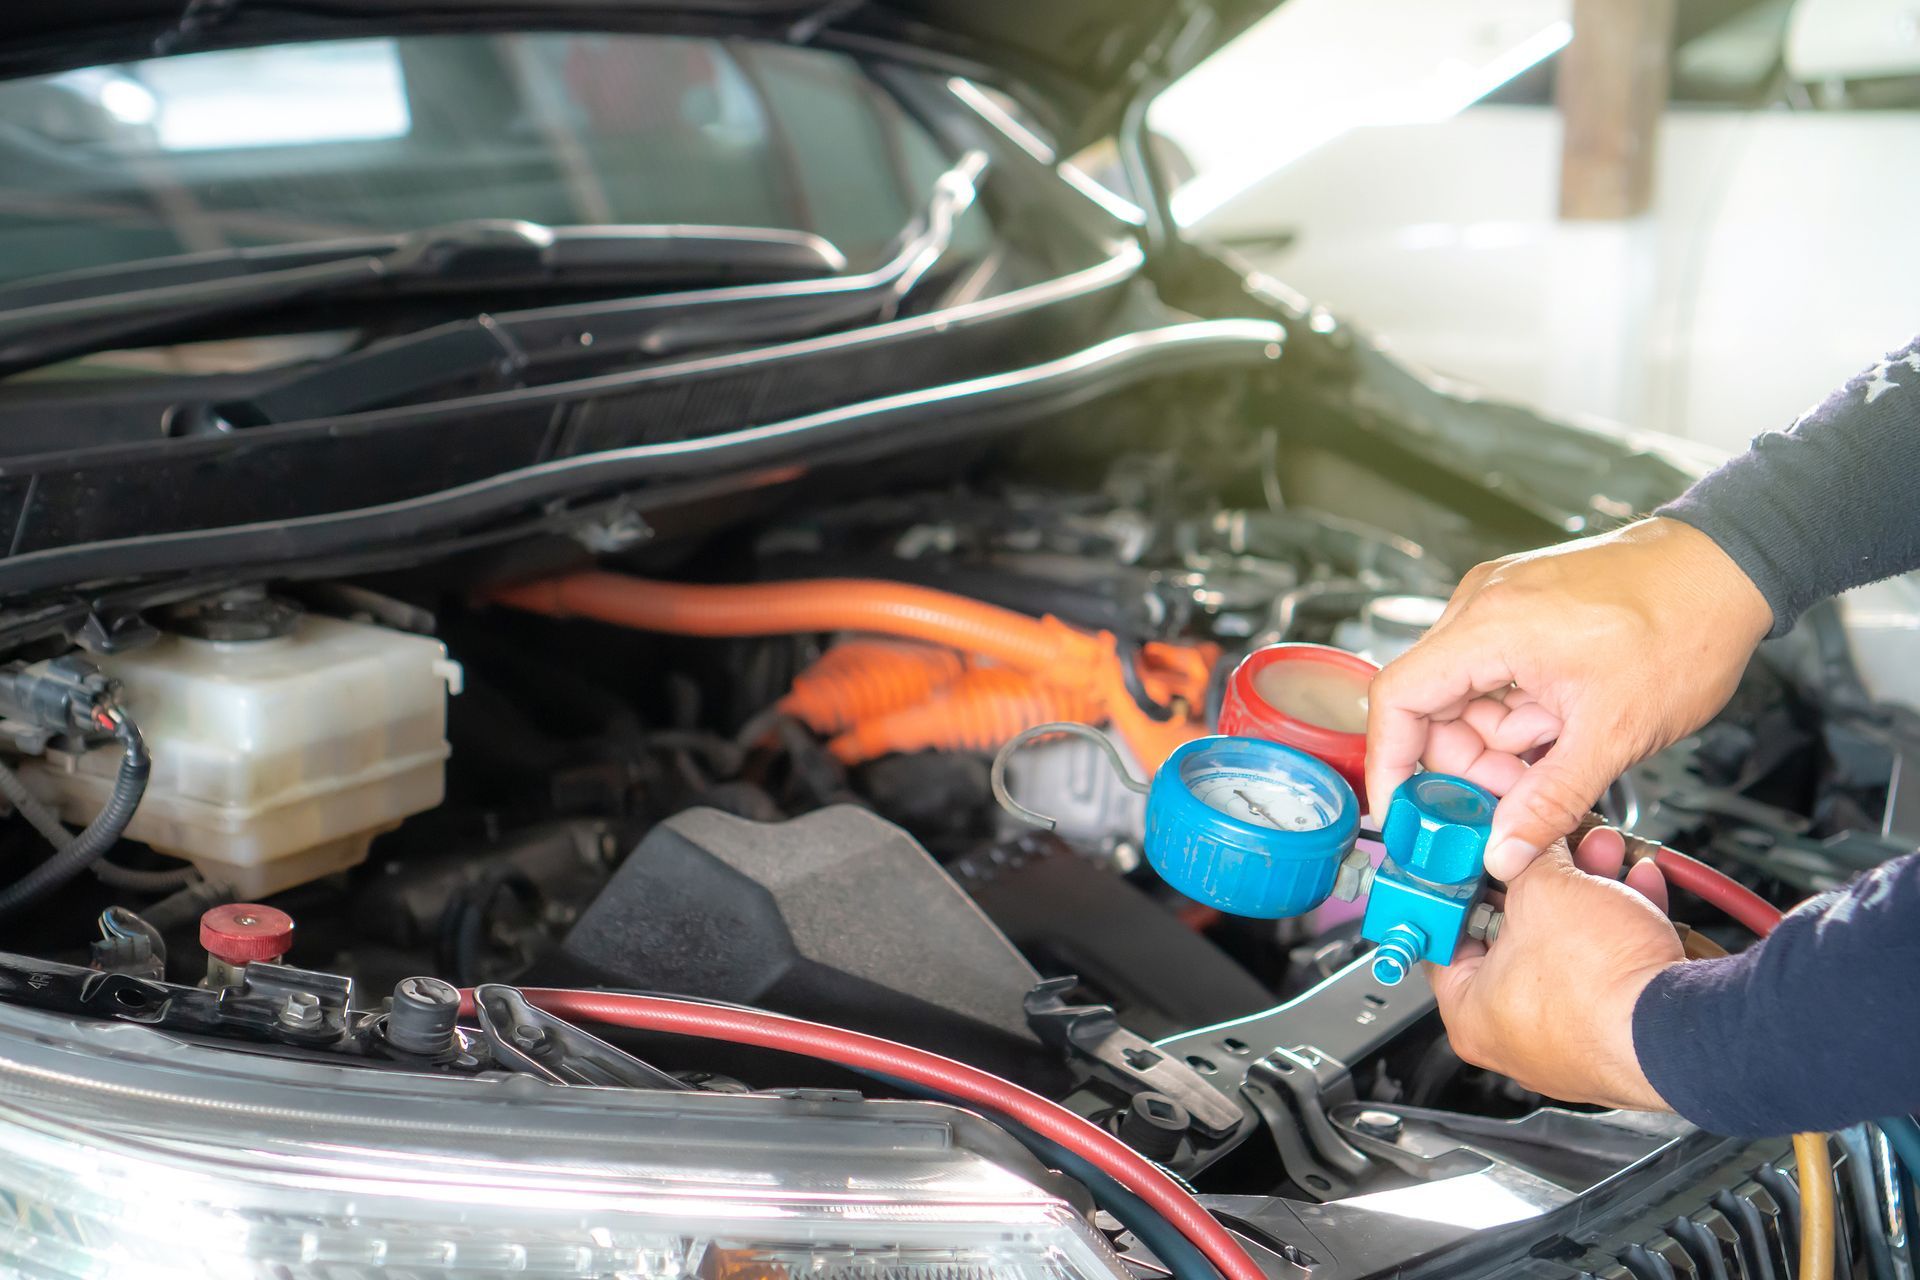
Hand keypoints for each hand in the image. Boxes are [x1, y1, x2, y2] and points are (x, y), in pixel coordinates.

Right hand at [1366, 517, 1770, 879]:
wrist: (1730, 568)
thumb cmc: (1683, 625)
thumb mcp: (1613, 733)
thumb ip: (1549, 800)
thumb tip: (1504, 852)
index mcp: (1490, 627)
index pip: (1398, 699)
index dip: (1391, 764)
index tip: (1406, 811)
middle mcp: (1482, 606)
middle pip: (1432, 704)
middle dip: (1465, 764)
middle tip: (1511, 803)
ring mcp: (1501, 603)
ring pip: (1465, 694)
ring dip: (1499, 742)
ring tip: (1558, 757)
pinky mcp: (1523, 609)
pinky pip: (1493, 674)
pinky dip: (1517, 712)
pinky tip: (1562, 726)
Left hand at [1428, 827, 1681, 1109]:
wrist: (1684, 1027)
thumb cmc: (1602, 986)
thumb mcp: (1545, 889)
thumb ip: (1528, 856)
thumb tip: (1529, 838)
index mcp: (1471, 1014)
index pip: (1446, 935)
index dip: (1464, 884)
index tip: (1479, 855)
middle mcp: (1514, 1037)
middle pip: (1514, 936)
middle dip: (1544, 880)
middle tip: (1551, 849)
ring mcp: (1570, 1040)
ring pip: (1569, 945)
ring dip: (1589, 892)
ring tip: (1602, 854)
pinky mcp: (1619, 1033)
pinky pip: (1610, 967)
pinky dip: (1621, 924)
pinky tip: (1637, 885)